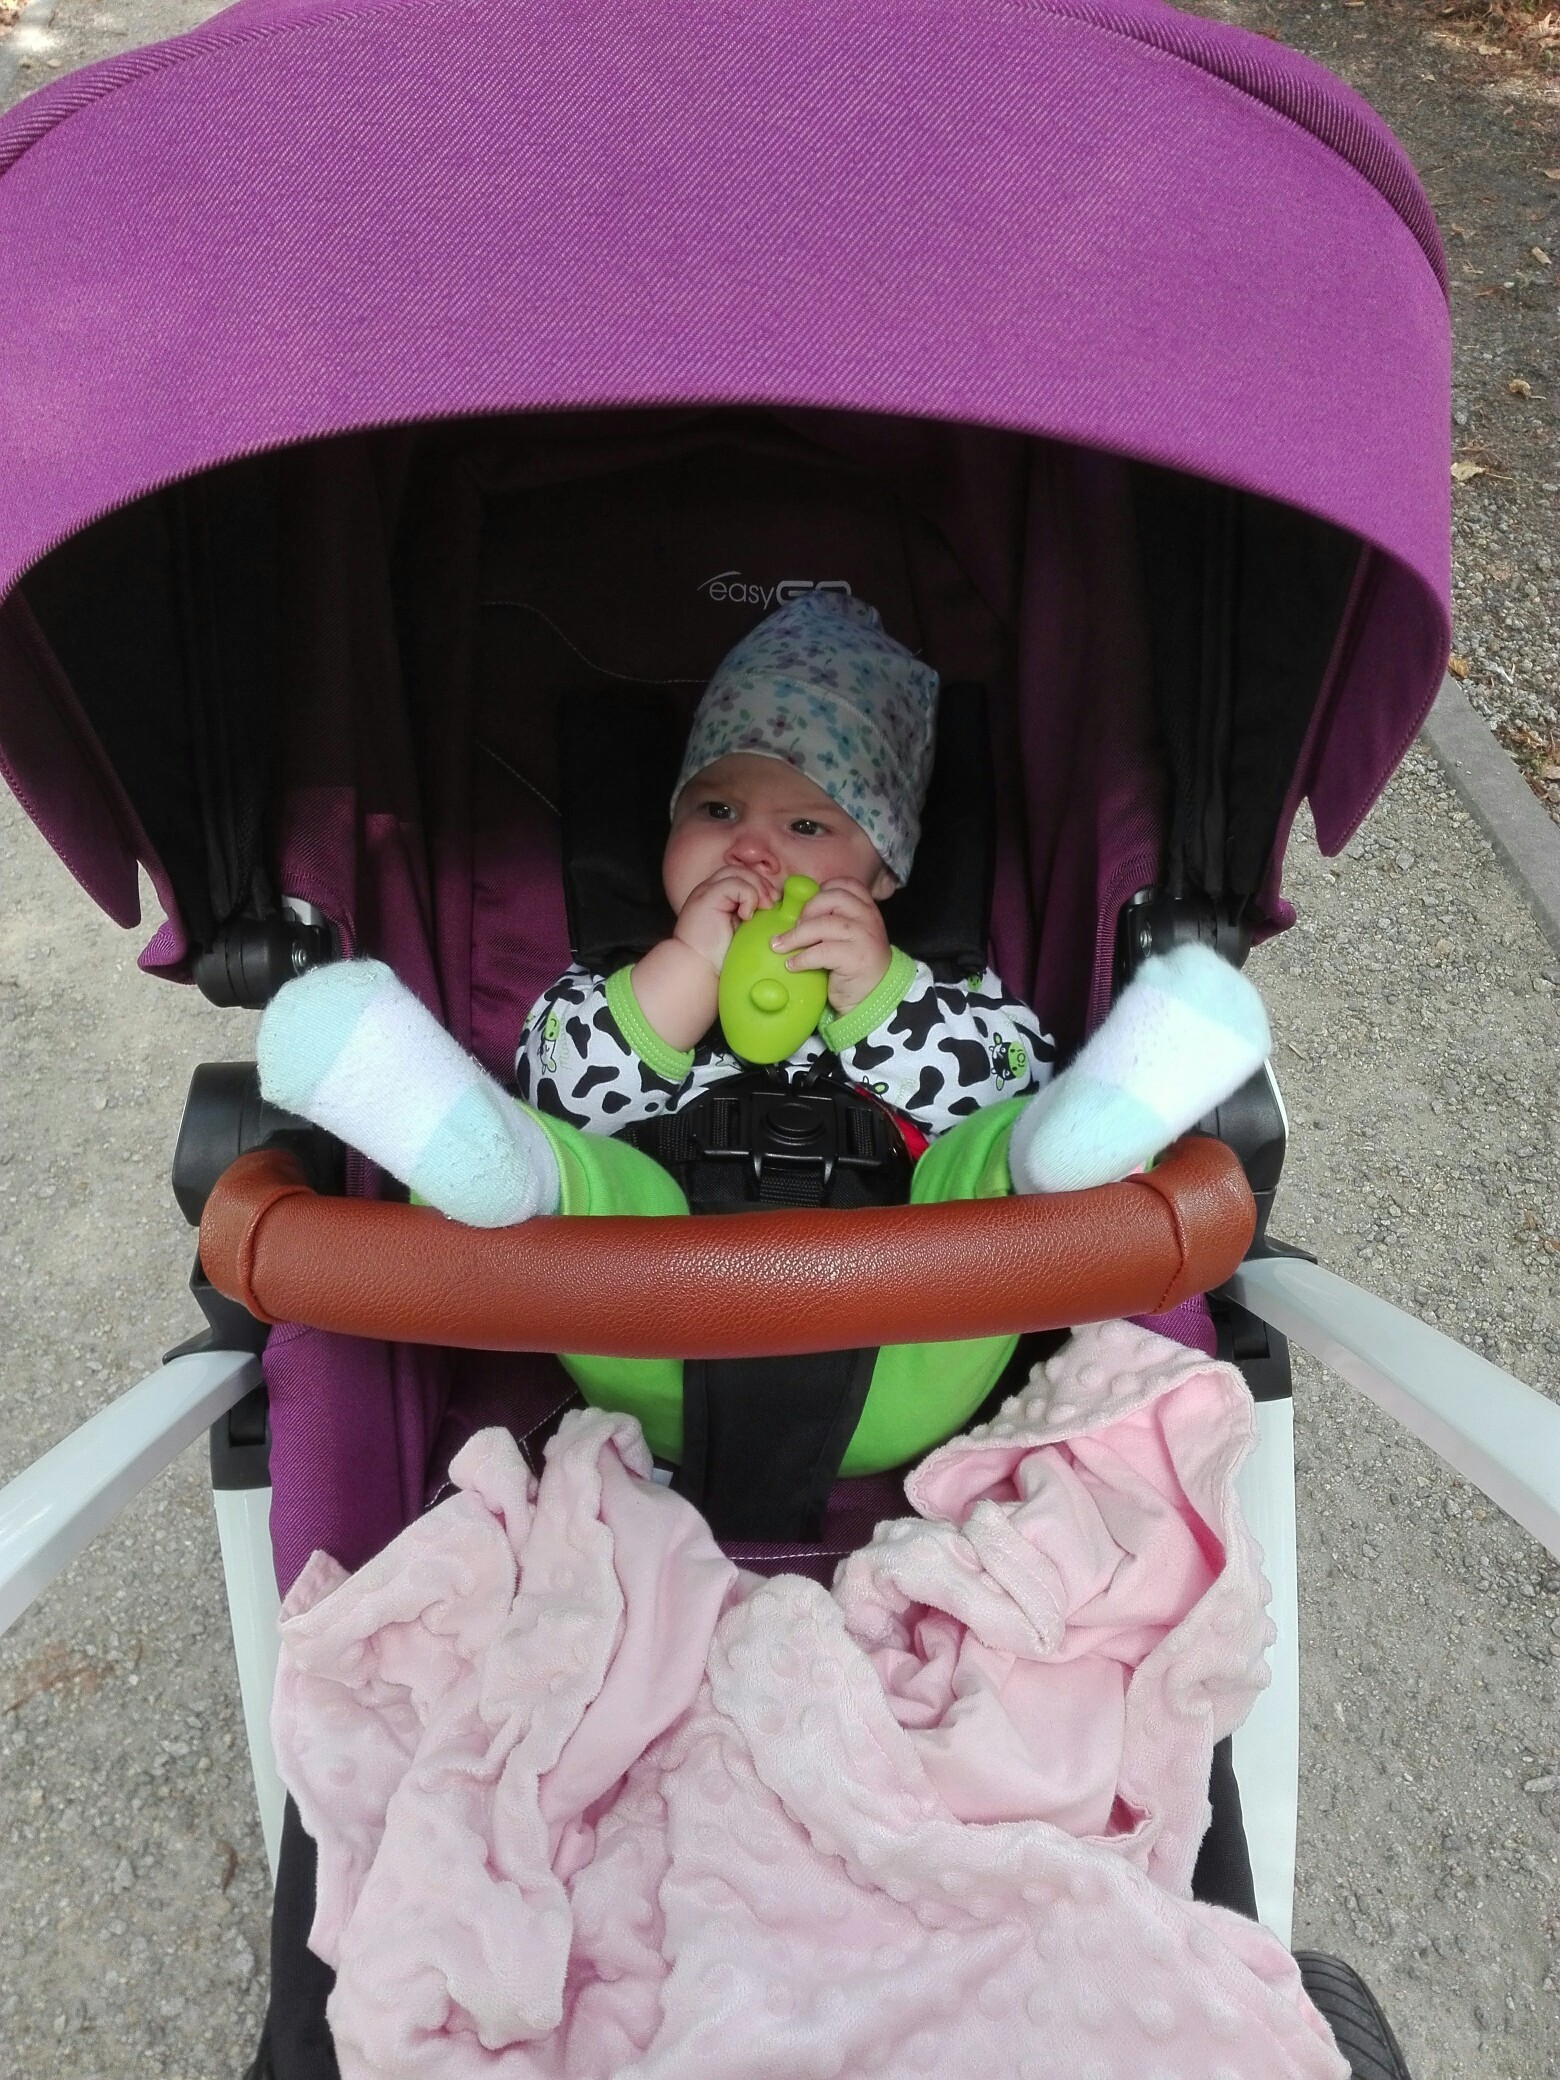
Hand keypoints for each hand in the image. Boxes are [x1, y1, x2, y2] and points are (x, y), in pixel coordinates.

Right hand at [672, 864, 778, 973]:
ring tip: (764, 908)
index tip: (774, 904)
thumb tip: (771, 906)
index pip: (741, 876)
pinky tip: (747, 916)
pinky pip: (734, 883)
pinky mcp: (707, 897)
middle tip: (773, 904)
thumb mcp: (738, 930)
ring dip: (757, 889)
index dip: (760, 885)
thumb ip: (748, 914)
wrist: (696, 968)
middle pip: (741, 870)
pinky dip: (748, 897)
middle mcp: (709, 889)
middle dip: (762, 884)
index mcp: (715, 896)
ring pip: (738, 872)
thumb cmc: (716, 956)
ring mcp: (706, 891)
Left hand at [770, 878, 890, 1015]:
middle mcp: (869, 918)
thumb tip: (795, 913)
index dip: (822, 891)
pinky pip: (822, 952)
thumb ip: (834, 920)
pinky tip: (793, 965)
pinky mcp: (856, 958)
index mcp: (867, 908)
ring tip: (780, 947)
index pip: (845, 884)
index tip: (807, 908)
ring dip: (796, 936)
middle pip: (832, 898)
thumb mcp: (850, 936)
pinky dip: (802, 958)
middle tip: (794, 928)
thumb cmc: (855, 966)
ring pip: (823, 925)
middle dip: (807, 910)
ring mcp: (864, 937)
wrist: (874, 997)